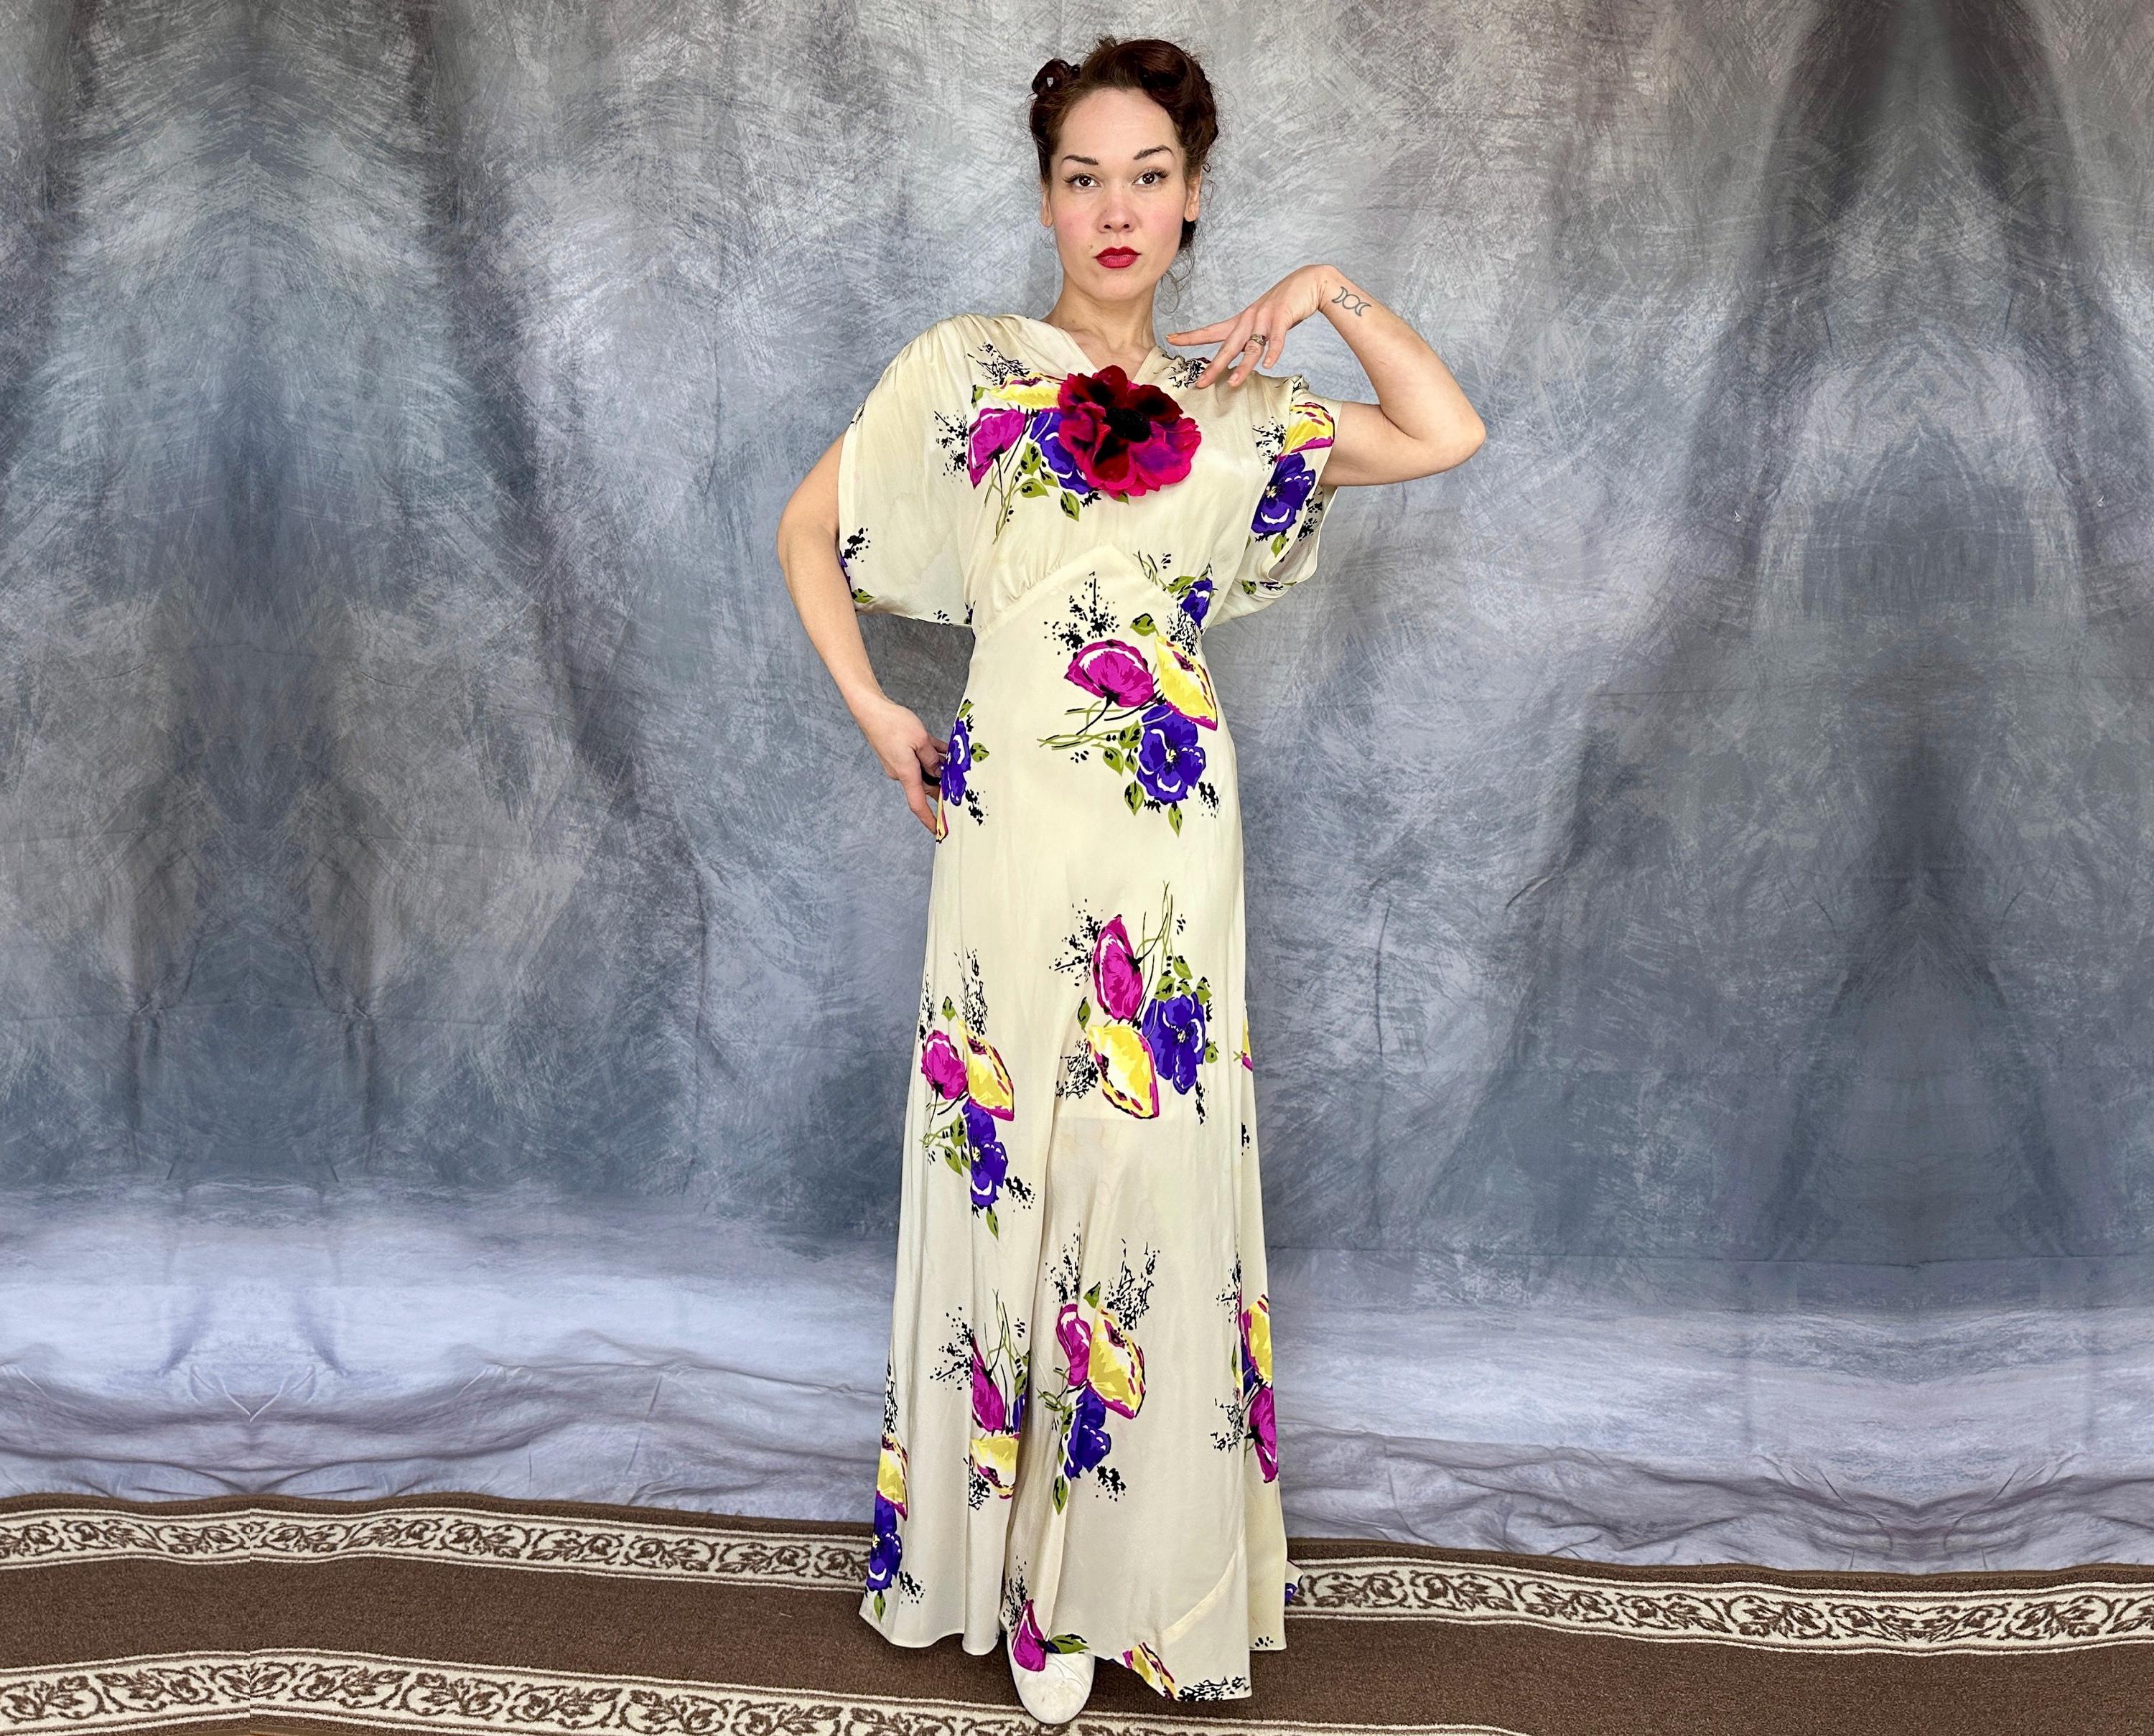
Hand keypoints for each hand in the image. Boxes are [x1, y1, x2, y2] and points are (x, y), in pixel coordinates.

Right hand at [853, 693, 946, 833]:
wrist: (870, 709)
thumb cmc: (892, 723)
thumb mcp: (920, 740)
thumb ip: (932, 757)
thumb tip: (938, 770)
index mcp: (906, 773)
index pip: (918, 804)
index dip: (930, 820)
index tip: (939, 831)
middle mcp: (900, 772)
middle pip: (925, 785)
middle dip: (942, 786)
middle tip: (960, 786)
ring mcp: (897, 762)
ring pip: (923, 768)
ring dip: (938, 766)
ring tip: (955, 760)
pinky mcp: (896, 752)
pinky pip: (917, 757)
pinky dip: (930, 755)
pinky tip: (943, 749)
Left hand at [1167, 265, 1332, 390]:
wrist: (1309, 282)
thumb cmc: (1285, 304)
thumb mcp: (1262, 320)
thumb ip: (1251, 337)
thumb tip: (1242, 355)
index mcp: (1241, 320)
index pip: (1211, 331)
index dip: (1191, 336)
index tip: (1171, 339)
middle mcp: (1249, 319)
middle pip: (1227, 346)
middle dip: (1213, 366)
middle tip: (1199, 383)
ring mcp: (1265, 318)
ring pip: (1251, 348)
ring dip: (1242, 367)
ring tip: (1232, 383)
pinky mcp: (1283, 317)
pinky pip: (1277, 338)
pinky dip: (1274, 351)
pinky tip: (1268, 364)